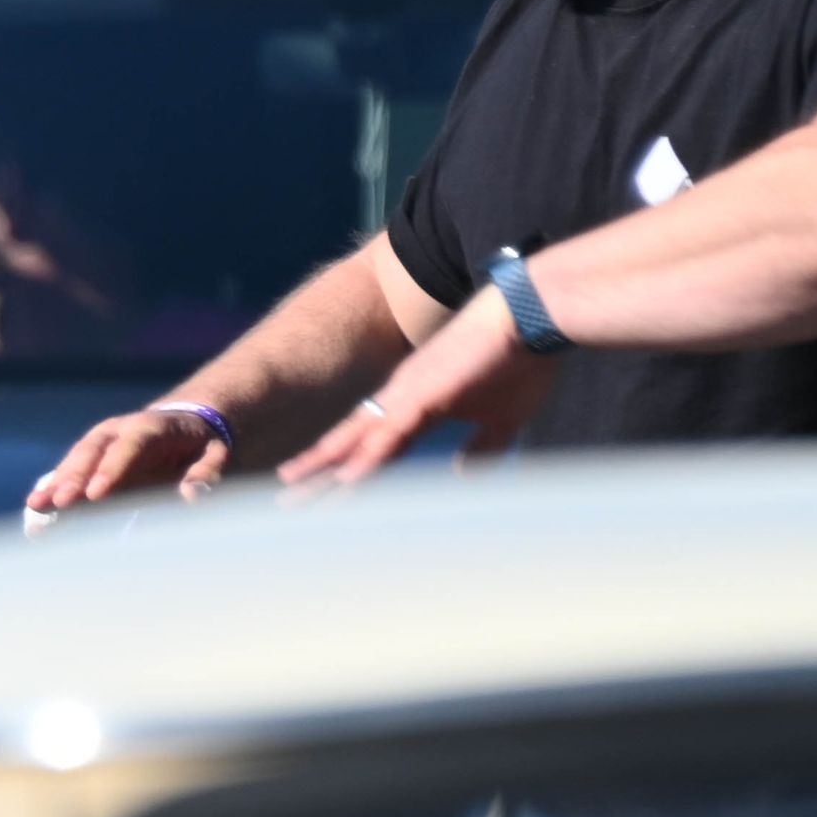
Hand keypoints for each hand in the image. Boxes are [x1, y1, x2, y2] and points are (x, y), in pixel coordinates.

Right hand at [25, 402, 234, 519]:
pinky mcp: (89, 462)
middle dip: (74, 478)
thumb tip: (193, 496)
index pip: (129, 446)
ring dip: (55, 485)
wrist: (181, 425)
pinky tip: (36, 511)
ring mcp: (99, 445)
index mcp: (151, 427)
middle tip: (60, 503)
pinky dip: (53, 492)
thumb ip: (207, 473)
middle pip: (92, 452)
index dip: (110, 469)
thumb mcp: (215, 454)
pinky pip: (68, 476)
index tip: (95, 494)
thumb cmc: (200, 445)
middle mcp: (118, 432)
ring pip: (74, 463)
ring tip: (37, 506)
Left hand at [275, 307, 551, 489]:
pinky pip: (389, 431)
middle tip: (283, 502)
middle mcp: (402, 401)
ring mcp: (408, 395)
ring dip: (326, 468)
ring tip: (291, 492)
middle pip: (350, 444)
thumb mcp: (503, 419)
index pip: (372, 449)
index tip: (323, 498)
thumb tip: (462, 476)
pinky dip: (367, 456)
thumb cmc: (522, 362)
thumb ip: (481, 448)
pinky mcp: (424, 392)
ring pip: (358, 439)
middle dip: (318, 474)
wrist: (533, 314)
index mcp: (417, 409)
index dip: (345, 473)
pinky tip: (346, 479)